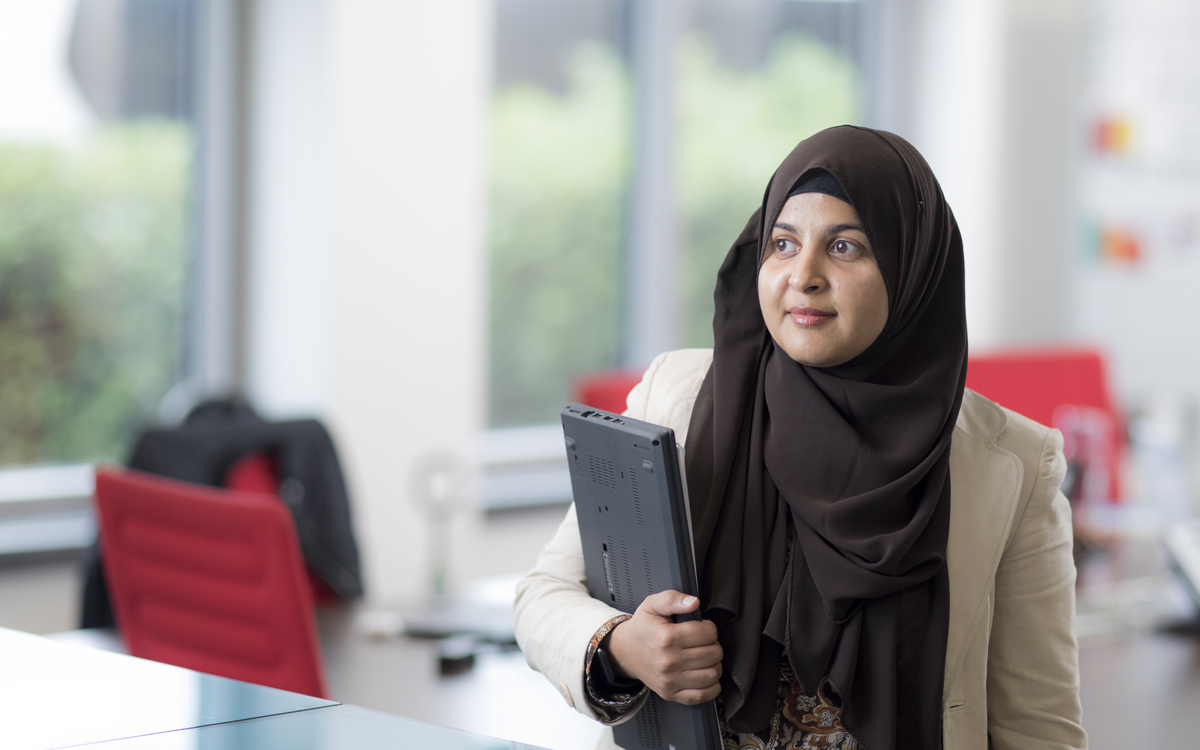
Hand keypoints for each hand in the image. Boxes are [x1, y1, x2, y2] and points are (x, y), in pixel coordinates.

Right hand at [605, 590, 722, 704]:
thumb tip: (693, 602)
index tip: (703, 628)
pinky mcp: (671, 693)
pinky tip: (704, 674)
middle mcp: (668, 661)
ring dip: (715, 664)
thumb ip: (673, 599)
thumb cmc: (643, 628)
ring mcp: (670, 680)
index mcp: (666, 637)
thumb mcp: (653, 605)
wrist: (625, 652)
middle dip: (714, 645)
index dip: (710, 628)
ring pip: (712, 674)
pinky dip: (711, 687)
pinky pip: (702, 696)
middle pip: (713, 654)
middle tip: (704, 643)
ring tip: (705, 657)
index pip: (707, 633)